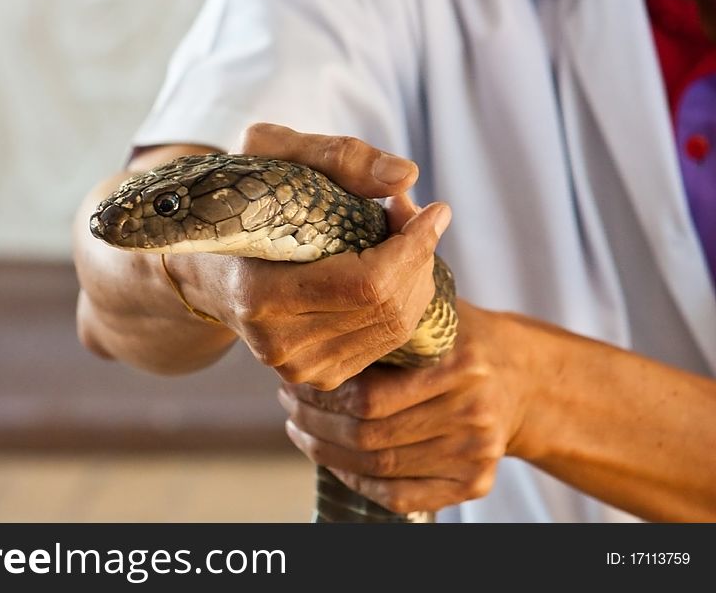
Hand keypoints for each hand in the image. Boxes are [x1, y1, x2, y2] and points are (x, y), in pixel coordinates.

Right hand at [191, 123, 451, 389]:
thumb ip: (339, 156)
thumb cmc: (240, 200)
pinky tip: (394, 272)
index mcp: (259, 294)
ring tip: (407, 238)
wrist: (206, 265)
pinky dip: (404, 303)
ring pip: (395, 329)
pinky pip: (387, 344)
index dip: (413, 246)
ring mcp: (298, 368)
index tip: (436, 208)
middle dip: (419, 257)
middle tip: (417, 216)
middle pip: (387, 308)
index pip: (367, 283)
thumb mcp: (272, 154)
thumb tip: (409, 177)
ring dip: (417, 278)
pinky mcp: (318, 377)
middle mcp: (278, 344)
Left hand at [278, 301, 541, 512]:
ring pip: (379, 469)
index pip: (368, 396)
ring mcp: (476, 454)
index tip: (293, 382)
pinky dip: (359, 484)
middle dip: (315, 424)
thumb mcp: (434, 313)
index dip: (320, 396)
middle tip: (289, 406)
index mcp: (459, 366)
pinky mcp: (475, 483)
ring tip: (301, 429)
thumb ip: (386, 318)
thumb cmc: (461, 338)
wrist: (523, 378)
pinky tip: (333, 461)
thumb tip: (313, 321)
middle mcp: (472, 414)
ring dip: (327, 453)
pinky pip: (402, 497)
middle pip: (369, 436)